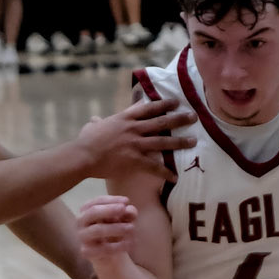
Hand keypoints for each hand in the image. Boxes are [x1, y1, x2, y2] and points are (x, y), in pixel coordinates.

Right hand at [76, 95, 194, 175]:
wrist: (84, 156)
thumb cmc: (86, 141)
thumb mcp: (93, 126)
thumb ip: (98, 122)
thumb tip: (95, 120)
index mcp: (125, 118)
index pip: (148, 108)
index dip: (164, 104)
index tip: (176, 101)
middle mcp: (133, 128)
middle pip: (161, 122)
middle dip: (179, 119)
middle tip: (194, 117)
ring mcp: (135, 144)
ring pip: (163, 142)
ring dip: (179, 142)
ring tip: (193, 141)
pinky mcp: (135, 160)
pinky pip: (154, 166)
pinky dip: (165, 172)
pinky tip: (175, 176)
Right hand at [77, 196, 137, 262]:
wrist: (110, 255)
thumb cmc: (115, 231)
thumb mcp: (124, 219)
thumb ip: (128, 213)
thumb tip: (129, 210)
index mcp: (87, 210)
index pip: (97, 201)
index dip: (112, 200)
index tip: (126, 201)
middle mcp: (81, 221)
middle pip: (93, 212)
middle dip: (109, 209)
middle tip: (124, 209)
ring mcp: (82, 237)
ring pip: (98, 230)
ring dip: (116, 227)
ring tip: (132, 228)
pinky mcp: (86, 252)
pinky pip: (103, 248)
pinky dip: (118, 246)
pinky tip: (130, 244)